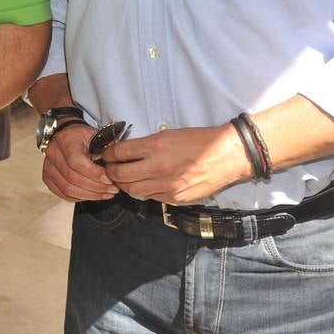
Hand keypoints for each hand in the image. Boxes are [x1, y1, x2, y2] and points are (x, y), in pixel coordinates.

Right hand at [41, 123, 116, 201]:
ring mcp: (48, 167)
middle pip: (72, 178)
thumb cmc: (83, 136)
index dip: (93, 174)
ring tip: (106, 194)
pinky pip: (63, 194)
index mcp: (65, 140)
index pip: (76, 162)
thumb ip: (107, 149)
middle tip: (113, 189)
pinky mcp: (47, 178)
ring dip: (90, 195)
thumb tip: (119, 165)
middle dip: (96, 187)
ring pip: (68, 189)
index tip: (109, 179)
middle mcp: (52, 153)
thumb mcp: (96, 136)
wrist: (66, 135)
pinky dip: (80, 198)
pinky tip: (93, 195)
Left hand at [102, 124, 252, 203]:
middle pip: (120, 175)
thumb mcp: (168, 134)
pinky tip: (143, 184)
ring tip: (123, 178)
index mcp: (155, 147)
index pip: (120, 153)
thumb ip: (145, 145)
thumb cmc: (197, 141)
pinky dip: (142, 191)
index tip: (106, 154)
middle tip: (109, 168)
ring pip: (133, 190)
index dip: (108, 154)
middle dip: (110, 172)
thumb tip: (125, 152)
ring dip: (124, 184)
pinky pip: (150, 197)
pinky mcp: (175, 199)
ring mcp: (166, 186)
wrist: (227, 157)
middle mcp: (158, 168)